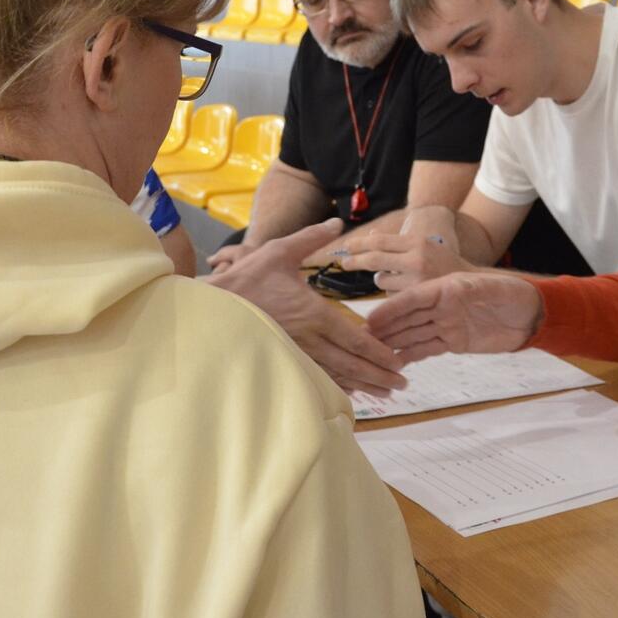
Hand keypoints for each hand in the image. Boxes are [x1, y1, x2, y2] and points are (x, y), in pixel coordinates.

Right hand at [204, 219, 406, 395]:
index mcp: (315, 313)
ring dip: (362, 386)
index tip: (398, 362)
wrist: (215, 305)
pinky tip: (350, 392)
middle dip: (379, 376)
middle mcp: (309, 338)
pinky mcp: (284, 359)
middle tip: (402, 386)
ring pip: (336, 375)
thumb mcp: (281, 251)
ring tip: (384, 394)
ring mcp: (296, 353)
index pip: (355, 339)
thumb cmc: (248, 277)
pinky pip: (315, 377)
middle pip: (352, 364)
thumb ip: (312, 238)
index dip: (379, 353)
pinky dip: (336, 386)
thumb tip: (336, 222)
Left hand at [338, 232, 469, 292]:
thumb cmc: (442, 261)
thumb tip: (369, 237)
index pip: (379, 241)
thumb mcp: (422, 245)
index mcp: (417, 243)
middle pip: (374, 260)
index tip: (346, 247)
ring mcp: (417, 282)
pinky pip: (392, 297)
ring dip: (381, 279)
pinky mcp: (416, 300)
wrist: (471, 283)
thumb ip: (396, 242)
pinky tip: (406, 291)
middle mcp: (417, 260)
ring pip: (381, 281)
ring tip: (394, 277)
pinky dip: (393, 294)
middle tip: (345, 262)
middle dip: (355, 261)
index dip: (359, 244)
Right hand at [365, 271, 542, 361]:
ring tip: (370, 353)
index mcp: (446, 288)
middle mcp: (442, 305)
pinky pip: (426, 348)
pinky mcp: (453, 341)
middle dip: (384, 328)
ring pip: (412, 334)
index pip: (413, 298)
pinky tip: (393, 362)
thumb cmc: (514, 294)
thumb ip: (472, 289)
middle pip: (407, 317)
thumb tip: (452, 288)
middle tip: (360, 340)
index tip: (371, 319)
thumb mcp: (493, 288)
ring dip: (392, 343)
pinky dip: (410, 355)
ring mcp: (446, 324)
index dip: (391, 308)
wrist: (531, 315)